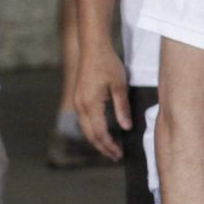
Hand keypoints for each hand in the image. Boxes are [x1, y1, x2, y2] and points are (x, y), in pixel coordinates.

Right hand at [73, 38, 130, 160]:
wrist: (92, 47)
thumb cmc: (107, 63)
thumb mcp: (120, 85)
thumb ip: (122, 108)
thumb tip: (126, 127)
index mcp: (90, 104)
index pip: (99, 133)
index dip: (109, 146)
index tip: (119, 154)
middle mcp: (80, 105)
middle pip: (90, 135)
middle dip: (102, 147)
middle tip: (115, 156)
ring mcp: (77, 102)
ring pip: (86, 128)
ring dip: (97, 140)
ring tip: (110, 148)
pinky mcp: (78, 98)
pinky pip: (85, 120)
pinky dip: (93, 130)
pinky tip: (102, 132)